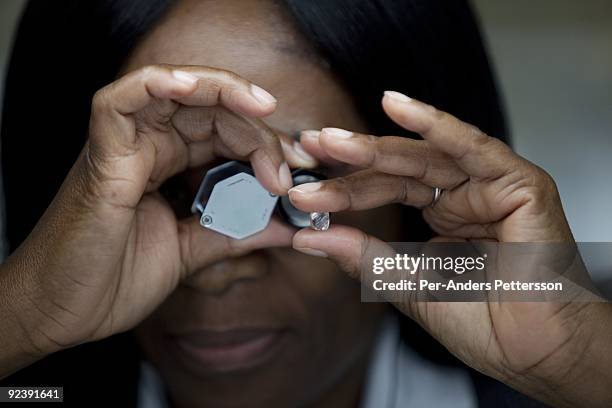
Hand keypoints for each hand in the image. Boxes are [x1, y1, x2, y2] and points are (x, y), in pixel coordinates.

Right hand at [0, 65, 307, 374]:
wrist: (65, 313)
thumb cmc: (117, 279)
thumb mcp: (194, 252)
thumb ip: (237, 233)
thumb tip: (287, 227)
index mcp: (170, 164)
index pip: (224, 131)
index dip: (264, 141)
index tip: (297, 170)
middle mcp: (148, 147)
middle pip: (209, 108)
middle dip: (256, 124)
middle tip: (288, 159)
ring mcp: (123, 147)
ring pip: (174, 90)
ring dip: (222, 91)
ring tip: (260, 108)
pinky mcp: (100, 157)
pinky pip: (120, 102)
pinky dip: (154, 84)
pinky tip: (189, 85)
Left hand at [288, 91, 610, 406]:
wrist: (535, 355)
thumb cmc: (484, 326)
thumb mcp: (406, 286)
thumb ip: (363, 258)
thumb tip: (309, 238)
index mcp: (444, 218)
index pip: (388, 191)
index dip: (345, 188)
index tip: (304, 190)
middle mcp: (465, 197)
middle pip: (399, 170)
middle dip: (352, 161)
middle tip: (308, 149)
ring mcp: (491, 187)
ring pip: (425, 157)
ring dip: (376, 146)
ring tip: (331, 141)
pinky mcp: (518, 183)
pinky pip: (471, 147)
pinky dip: (435, 125)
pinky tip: (395, 106)